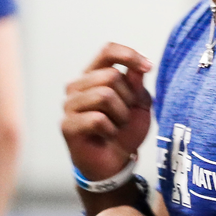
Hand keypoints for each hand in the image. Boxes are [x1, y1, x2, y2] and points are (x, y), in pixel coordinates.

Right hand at [62, 44, 152, 179]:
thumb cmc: (124, 131)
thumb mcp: (139, 104)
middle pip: (111, 75)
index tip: (148, 67)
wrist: (115, 163)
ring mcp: (70, 105)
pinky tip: (107, 135)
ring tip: (117, 126)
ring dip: (120, 115)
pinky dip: (111, 129)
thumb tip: (136, 67)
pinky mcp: (67, 125)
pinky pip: (97, 119)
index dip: (129, 55)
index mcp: (94, 75)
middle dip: (128, 97)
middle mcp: (77, 86)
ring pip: (104, 95)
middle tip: (126, 115)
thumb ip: (137, 84)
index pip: (108, 51)